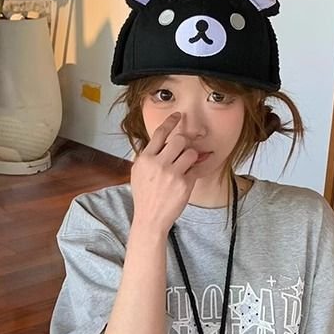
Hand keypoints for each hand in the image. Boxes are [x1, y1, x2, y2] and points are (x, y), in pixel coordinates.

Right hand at [130, 113, 200, 233]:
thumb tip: (160, 142)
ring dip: (191, 157)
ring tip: (185, 166)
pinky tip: (190, 175)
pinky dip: (195, 170)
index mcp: (145, 159)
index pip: (159, 133)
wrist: (150, 218)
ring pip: (190, 152)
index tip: (177, 115)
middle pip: (179, 139)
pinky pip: (196, 168)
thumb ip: (147, 156)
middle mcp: (157, 164)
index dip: (170, 121)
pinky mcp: (184, 183)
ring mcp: (171, 174)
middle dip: (184, 143)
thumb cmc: (145, 197)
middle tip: (183, 150)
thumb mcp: (138, 173)